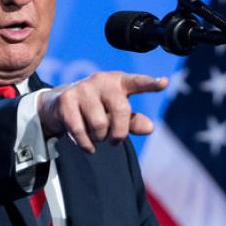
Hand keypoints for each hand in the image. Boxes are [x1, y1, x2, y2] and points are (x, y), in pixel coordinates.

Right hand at [36, 71, 167, 152]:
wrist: (60, 106)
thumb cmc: (97, 109)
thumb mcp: (117, 115)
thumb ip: (133, 122)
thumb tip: (150, 127)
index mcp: (119, 81)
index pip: (137, 82)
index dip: (151, 84)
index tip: (164, 83)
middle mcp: (101, 80)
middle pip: (121, 110)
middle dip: (119, 133)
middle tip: (113, 140)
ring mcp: (83, 88)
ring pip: (100, 124)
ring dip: (99, 138)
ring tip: (96, 136)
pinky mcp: (66, 100)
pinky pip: (80, 131)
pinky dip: (86, 144)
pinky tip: (87, 145)